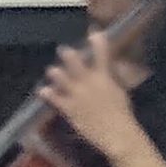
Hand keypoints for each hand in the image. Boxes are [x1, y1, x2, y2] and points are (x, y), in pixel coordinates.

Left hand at [37, 31, 144, 161]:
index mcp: (105, 78)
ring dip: (56, 73)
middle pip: (77, 64)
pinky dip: (48, 94)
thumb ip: (110, 79)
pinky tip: (42, 90)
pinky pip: (56, 99)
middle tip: (62, 49)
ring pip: (63, 79)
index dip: (97, 42)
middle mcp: (90, 83)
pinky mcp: (70, 109)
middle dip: (69, 55)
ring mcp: (78, 95)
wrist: (116, 133)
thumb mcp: (119, 91)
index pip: (102, 54)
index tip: (93, 32)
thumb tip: (108, 70)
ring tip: (51, 69)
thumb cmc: (122, 114)